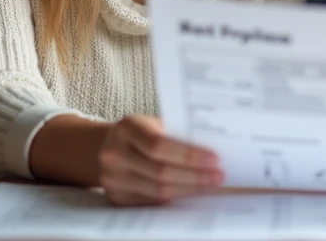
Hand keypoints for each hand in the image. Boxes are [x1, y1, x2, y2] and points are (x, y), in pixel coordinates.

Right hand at [97, 115, 223, 205]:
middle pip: (160, 172)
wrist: (108, 146)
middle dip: (194, 176)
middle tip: (218, 176)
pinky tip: (191, 192)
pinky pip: (152, 202)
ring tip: (209, 185)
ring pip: (158, 191)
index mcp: (127, 128)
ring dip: (188, 189)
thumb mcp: (154, 123)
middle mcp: (114, 153)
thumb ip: (177, 133)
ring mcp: (112, 178)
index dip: (188, 155)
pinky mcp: (116, 197)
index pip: (159, 145)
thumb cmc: (141, 132)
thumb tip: (212, 150)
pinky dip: (175, 198)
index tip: (214, 159)